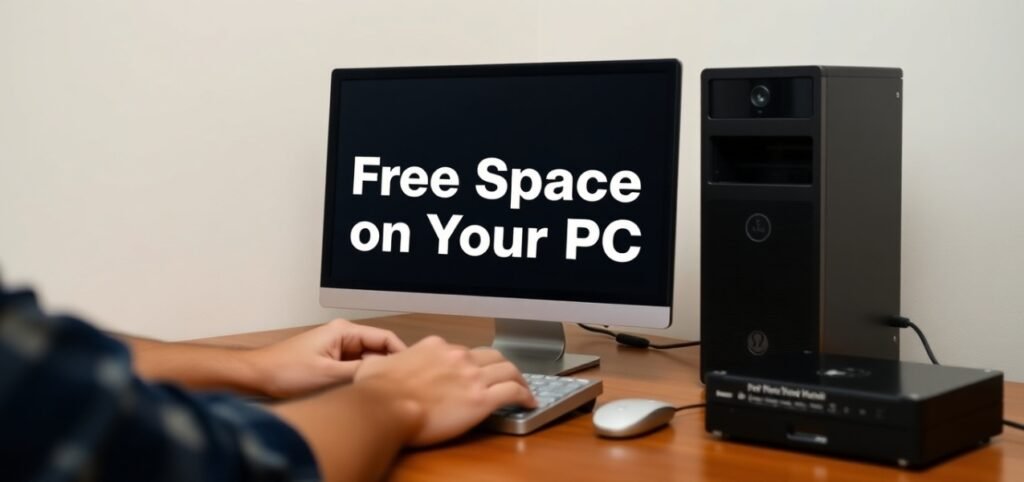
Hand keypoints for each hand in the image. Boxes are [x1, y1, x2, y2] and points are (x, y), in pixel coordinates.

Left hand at [244, 319, 405, 397]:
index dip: (401, 355)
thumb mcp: (329, 375)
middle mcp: (343, 335)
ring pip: (367, 360)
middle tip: (399, 386)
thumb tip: (385, 376)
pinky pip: (355, 367)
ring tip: (382, 391)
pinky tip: (363, 392)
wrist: (257, 376)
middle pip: (378, 349)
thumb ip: (360, 373)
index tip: (411, 372)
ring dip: (373, 374)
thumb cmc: (285, 371)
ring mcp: (337, 347)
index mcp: (344, 331)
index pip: (385, 338)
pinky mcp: (331, 360)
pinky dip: (361, 378)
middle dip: (388, 367)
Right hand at [354, 335, 536, 445]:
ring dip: (518, 377)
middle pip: (490, 355)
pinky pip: (513, 391)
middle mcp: (457, 357)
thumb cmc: (377, 392)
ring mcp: (472, 376)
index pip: (461, 351)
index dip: (469, 363)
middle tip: (504, 375)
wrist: (383, 408)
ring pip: (508, 369)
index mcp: (436, 347)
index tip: (470, 372)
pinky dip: (525, 394)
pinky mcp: (481, 399)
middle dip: (500, 364)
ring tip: (523, 388)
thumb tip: (376, 366)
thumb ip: (385, 363)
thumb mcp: (376, 366)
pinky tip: (528, 401)